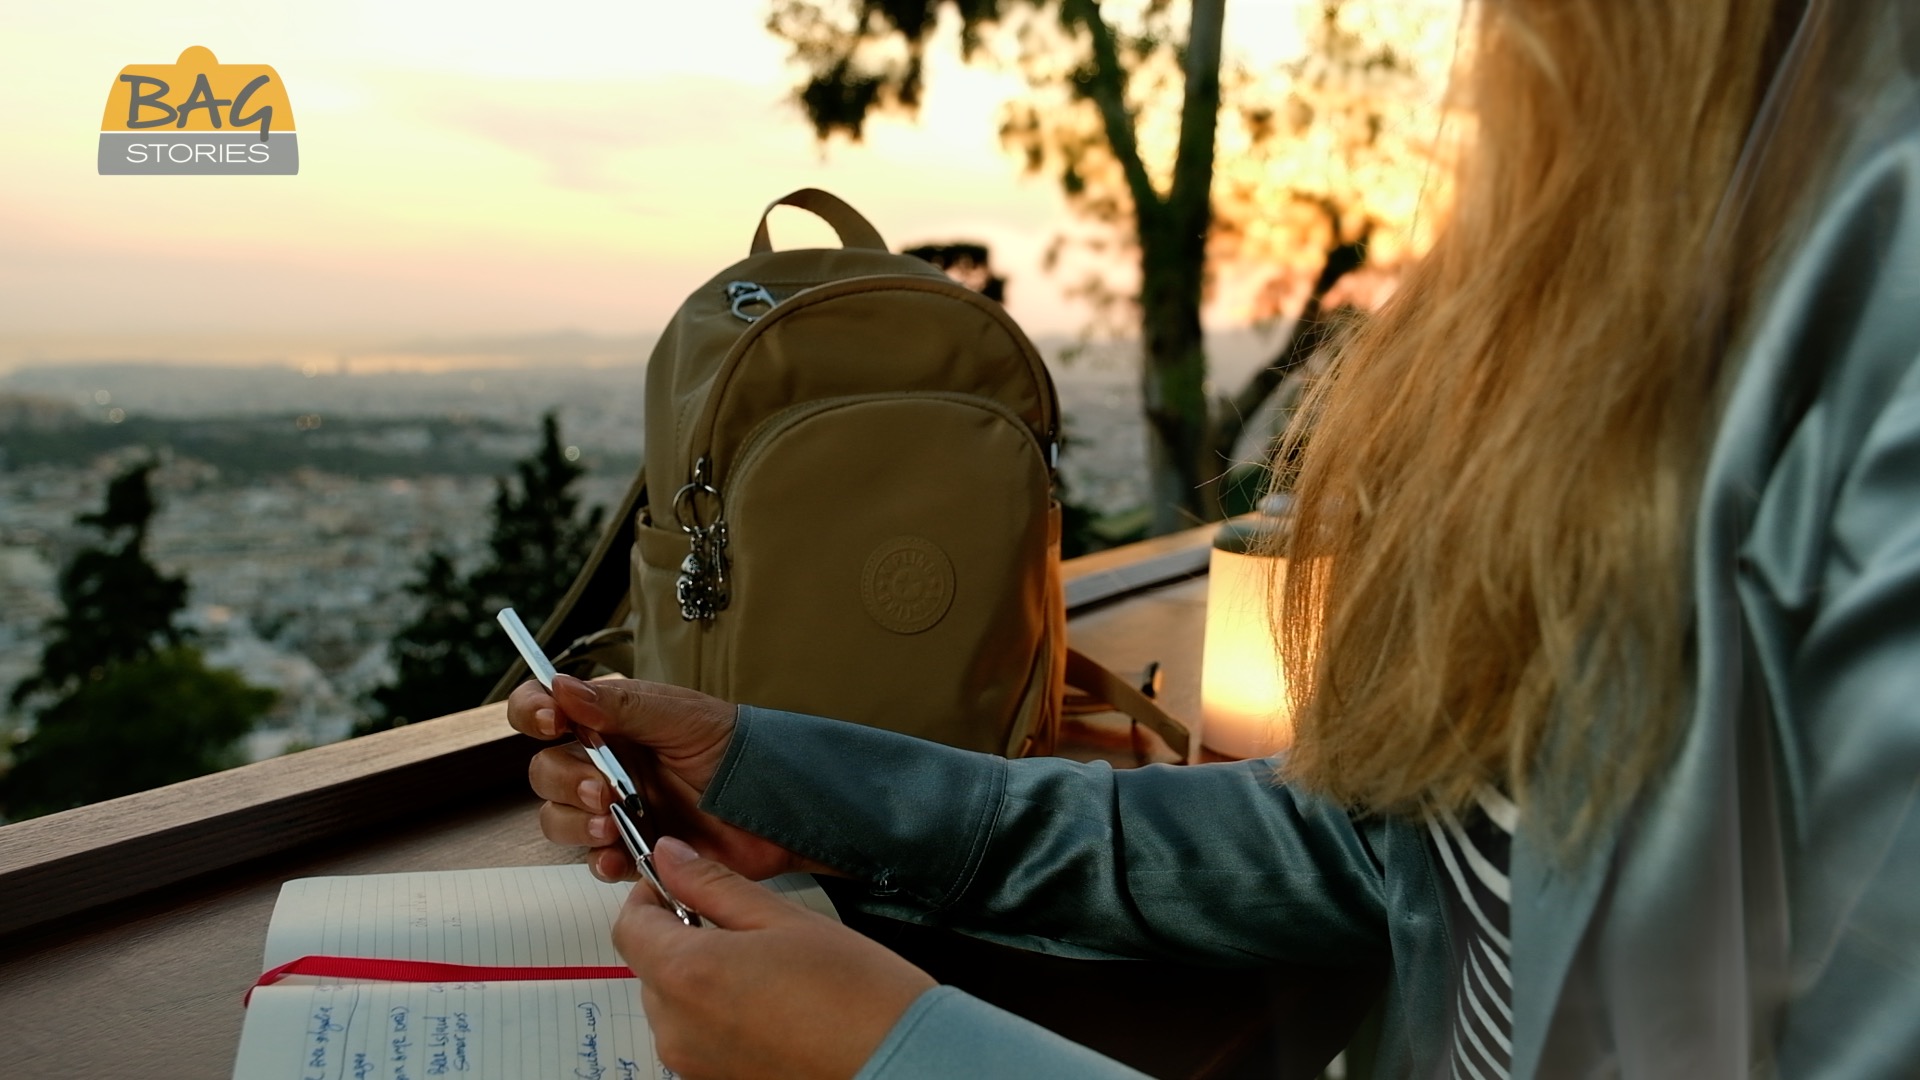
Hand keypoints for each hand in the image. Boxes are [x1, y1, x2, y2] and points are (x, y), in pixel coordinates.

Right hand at [508, 675, 825, 881]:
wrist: (777, 801)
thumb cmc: (737, 746)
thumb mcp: (681, 716)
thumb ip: (620, 705)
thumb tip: (562, 687)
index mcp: (609, 722)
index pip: (544, 709)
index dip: (533, 713)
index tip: (550, 722)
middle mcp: (604, 764)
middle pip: (544, 771)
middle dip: (564, 780)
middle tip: (602, 788)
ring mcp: (615, 808)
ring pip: (559, 819)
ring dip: (576, 823)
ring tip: (613, 823)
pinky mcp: (632, 849)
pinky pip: (594, 862)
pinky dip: (601, 862)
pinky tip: (620, 857)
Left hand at [619, 837, 935, 1079]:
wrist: (898, 1062)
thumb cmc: (855, 992)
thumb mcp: (783, 918)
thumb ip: (714, 885)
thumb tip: (670, 857)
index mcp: (687, 975)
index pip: (630, 926)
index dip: (651, 897)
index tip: (681, 883)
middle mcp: (677, 1027)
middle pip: (650, 967)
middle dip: (681, 937)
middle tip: (741, 923)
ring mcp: (693, 1063)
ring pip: (672, 1003)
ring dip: (700, 977)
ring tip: (765, 968)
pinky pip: (696, 1036)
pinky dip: (717, 1013)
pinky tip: (770, 1002)